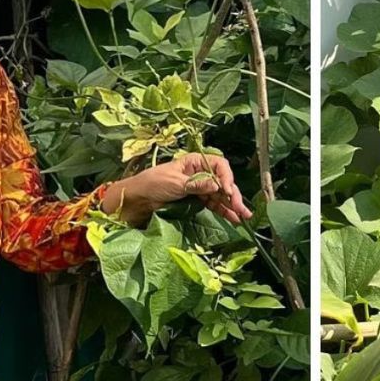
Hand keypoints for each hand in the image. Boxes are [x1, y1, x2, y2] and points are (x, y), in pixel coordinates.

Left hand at [101, 153, 252, 226]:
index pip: (218, 165)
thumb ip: (196, 184)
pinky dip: (222, 211)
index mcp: (194, 162)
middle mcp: (199, 173)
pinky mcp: (195, 201)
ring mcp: (198, 188)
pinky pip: (212, 205)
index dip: (226, 177)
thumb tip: (217, 185)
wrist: (136, 200)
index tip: (227, 191)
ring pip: (220, 195)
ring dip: (231, 205)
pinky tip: (232, 218)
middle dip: (232, 195)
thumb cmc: (152, 184)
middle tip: (241, 209)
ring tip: (243, 217)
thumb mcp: (175, 183)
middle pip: (222, 182)